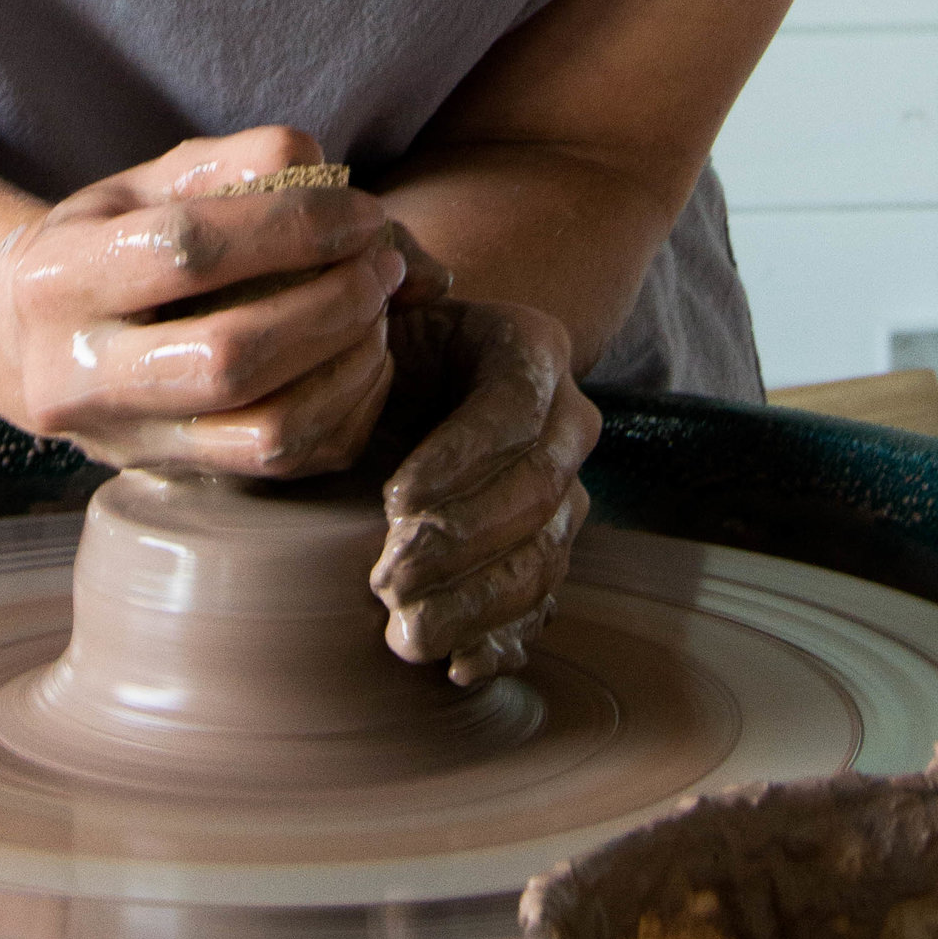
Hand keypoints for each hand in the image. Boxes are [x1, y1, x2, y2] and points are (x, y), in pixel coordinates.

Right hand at [0, 126, 409, 475]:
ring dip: (349, 365)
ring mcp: (121, 442)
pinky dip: (347, 409)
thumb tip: (360, 207)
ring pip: (265, 430)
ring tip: (377, 311)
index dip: (293, 227)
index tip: (362, 212)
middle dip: (331, 305)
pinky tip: (360, 359)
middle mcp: (72, 376)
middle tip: (381, 265)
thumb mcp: (157, 179)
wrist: (38, 335)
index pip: (188, 252)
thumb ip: (251, 162)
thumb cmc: (115, 238)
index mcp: (57, 279)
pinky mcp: (171, 478)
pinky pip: (285, 465)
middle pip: (229, 358)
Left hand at [369, 253, 599, 686]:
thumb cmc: (373, 340)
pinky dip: (505, 641)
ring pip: (544, 556)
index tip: (395, 501)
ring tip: (404, 631)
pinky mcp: (543, 551)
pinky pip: (543, 605)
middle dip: (462, 541)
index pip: (513, 408)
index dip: (461, 459)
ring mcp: (561, 493)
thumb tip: (416, 277)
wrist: (397, 385)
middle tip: (387, 577)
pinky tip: (458, 665)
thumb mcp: (374, 296)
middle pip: (538, 491)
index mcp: (528, 348)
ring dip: (477, 602)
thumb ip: (383, 273)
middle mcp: (564, 421)